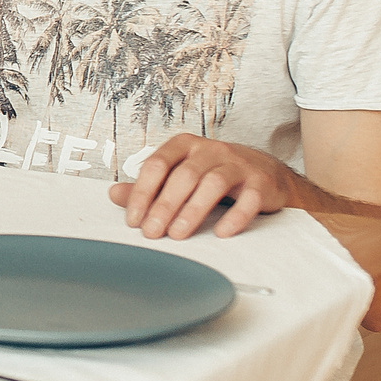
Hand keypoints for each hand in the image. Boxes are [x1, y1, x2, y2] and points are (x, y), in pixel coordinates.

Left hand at [110, 135, 295, 238]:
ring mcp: (238, 164)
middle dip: (164, 206)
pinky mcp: (260, 182)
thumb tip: (114, 194)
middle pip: (183, 176)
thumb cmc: (214, 173)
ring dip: (193, 211)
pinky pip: (249, 199)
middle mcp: (211, 150)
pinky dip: (235, 216)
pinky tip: (221, 232)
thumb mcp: (179, 174)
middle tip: (151, 232)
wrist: (266, 173)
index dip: (142, 192)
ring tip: (178, 235)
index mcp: (185, 145)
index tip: (133, 219)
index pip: (157, 164)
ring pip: (213, 184)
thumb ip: (149, 186)